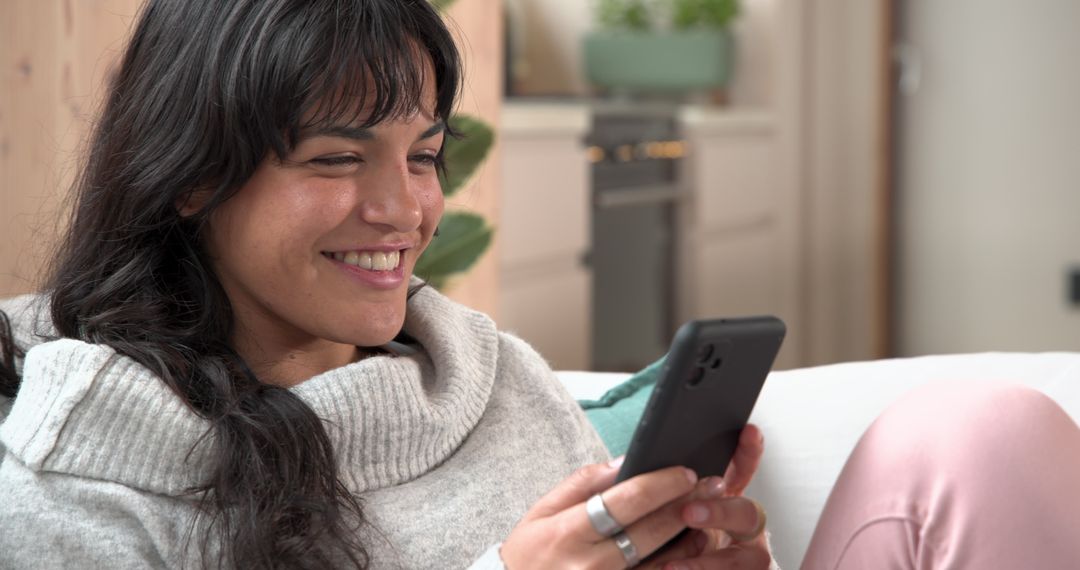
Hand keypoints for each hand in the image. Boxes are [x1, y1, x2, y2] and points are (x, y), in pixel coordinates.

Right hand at [500, 425, 769, 568]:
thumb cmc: (530, 552)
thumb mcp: (542, 510)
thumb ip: (583, 483)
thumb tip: (626, 461)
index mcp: (569, 532)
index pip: (625, 501)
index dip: (661, 484)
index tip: (686, 472)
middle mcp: (590, 564)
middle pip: (651, 531)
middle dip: (686, 505)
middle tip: (712, 486)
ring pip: (662, 564)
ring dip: (691, 540)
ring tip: (708, 519)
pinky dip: (676, 566)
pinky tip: (690, 550)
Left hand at [644, 424, 770, 569]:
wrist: (661, 568)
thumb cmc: (657, 544)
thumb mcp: (652, 515)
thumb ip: (648, 492)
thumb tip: (627, 466)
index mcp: (721, 504)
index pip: (740, 472)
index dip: (747, 452)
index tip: (748, 431)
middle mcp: (740, 530)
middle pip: (747, 513)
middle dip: (720, 511)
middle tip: (687, 513)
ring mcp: (745, 558)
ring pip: (750, 557)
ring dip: (713, 559)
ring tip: (672, 562)